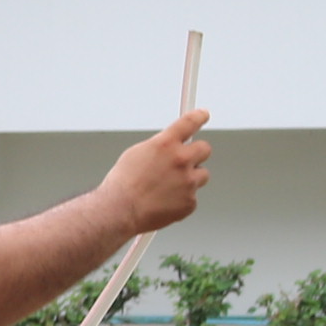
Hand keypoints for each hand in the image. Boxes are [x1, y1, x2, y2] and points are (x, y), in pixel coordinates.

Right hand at [97, 107, 211, 237]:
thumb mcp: (136, 153)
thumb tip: (168, 147)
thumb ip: (158, 147)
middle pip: (204, 149)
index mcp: (166, 144)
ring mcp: (188, 182)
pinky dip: (182, 199)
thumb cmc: (123, 185)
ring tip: (169, 187)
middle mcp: (180, 160)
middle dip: (196, 154)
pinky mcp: (190, 201)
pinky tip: (166, 201)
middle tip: (185, 162)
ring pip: (201, 175)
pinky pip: (192, 197)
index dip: (199, 117)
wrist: (121, 211)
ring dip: (190, 178)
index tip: (203, 115)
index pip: (190, 122)